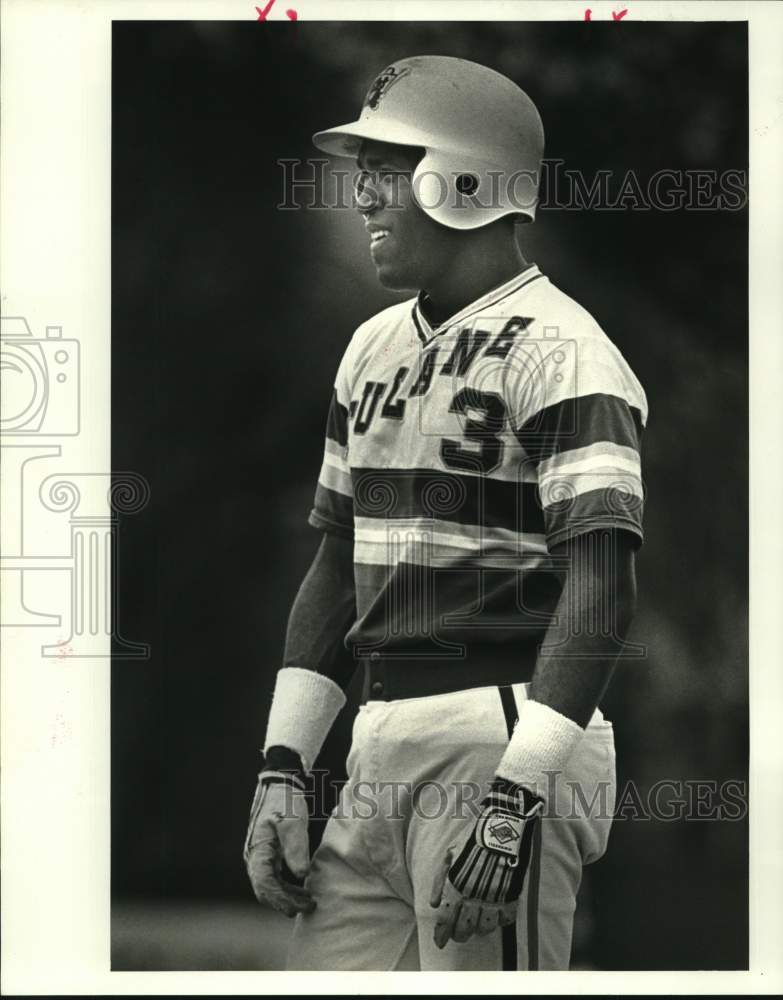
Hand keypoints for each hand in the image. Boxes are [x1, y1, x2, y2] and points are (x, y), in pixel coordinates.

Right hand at [243, 771, 315, 916]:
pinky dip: (287, 887)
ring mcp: (260, 856)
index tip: (300, 906)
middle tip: (310, 906)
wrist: (280, 782)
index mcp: (257, 851)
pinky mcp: (268, 853)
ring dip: (287, 896)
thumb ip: (296, 847)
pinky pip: (274, 878)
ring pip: (269, 886)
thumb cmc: (285, 800)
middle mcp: (254, 857)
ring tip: (309, 901)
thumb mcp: (292, 821)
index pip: (265, 886)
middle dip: (285, 902)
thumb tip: (301, 875)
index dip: (281, 900)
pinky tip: (302, 888)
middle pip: (265, 891)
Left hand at [430, 779, 542, 947]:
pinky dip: (500, 921)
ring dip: (479, 929)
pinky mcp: (512, 894)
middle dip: (459, 933)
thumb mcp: (449, 854)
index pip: (446, 918)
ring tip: (475, 925)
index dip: (442, 933)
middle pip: (465, 928)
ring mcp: (494, 896)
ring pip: (486, 928)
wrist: (503, 825)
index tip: (440, 941)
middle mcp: (475, 894)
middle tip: (458, 933)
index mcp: (457, 884)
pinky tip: (495, 916)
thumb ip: (439, 880)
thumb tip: (433, 904)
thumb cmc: (473, 837)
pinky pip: (506, 919)